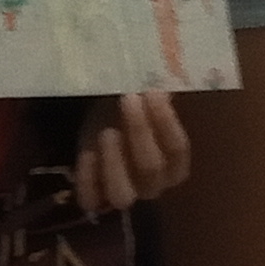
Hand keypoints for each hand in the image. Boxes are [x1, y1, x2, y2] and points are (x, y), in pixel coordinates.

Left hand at [85, 88, 192, 205]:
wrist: (100, 114)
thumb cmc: (128, 104)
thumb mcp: (144, 95)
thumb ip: (156, 88)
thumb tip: (163, 66)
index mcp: (174, 163)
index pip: (178, 149)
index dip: (166, 122)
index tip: (152, 91)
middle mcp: (153, 184)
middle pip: (151, 169)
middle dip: (140, 132)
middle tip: (128, 99)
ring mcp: (123, 192)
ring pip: (122, 194)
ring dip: (114, 163)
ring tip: (107, 132)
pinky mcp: (94, 195)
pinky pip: (90, 199)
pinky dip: (87, 179)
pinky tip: (86, 153)